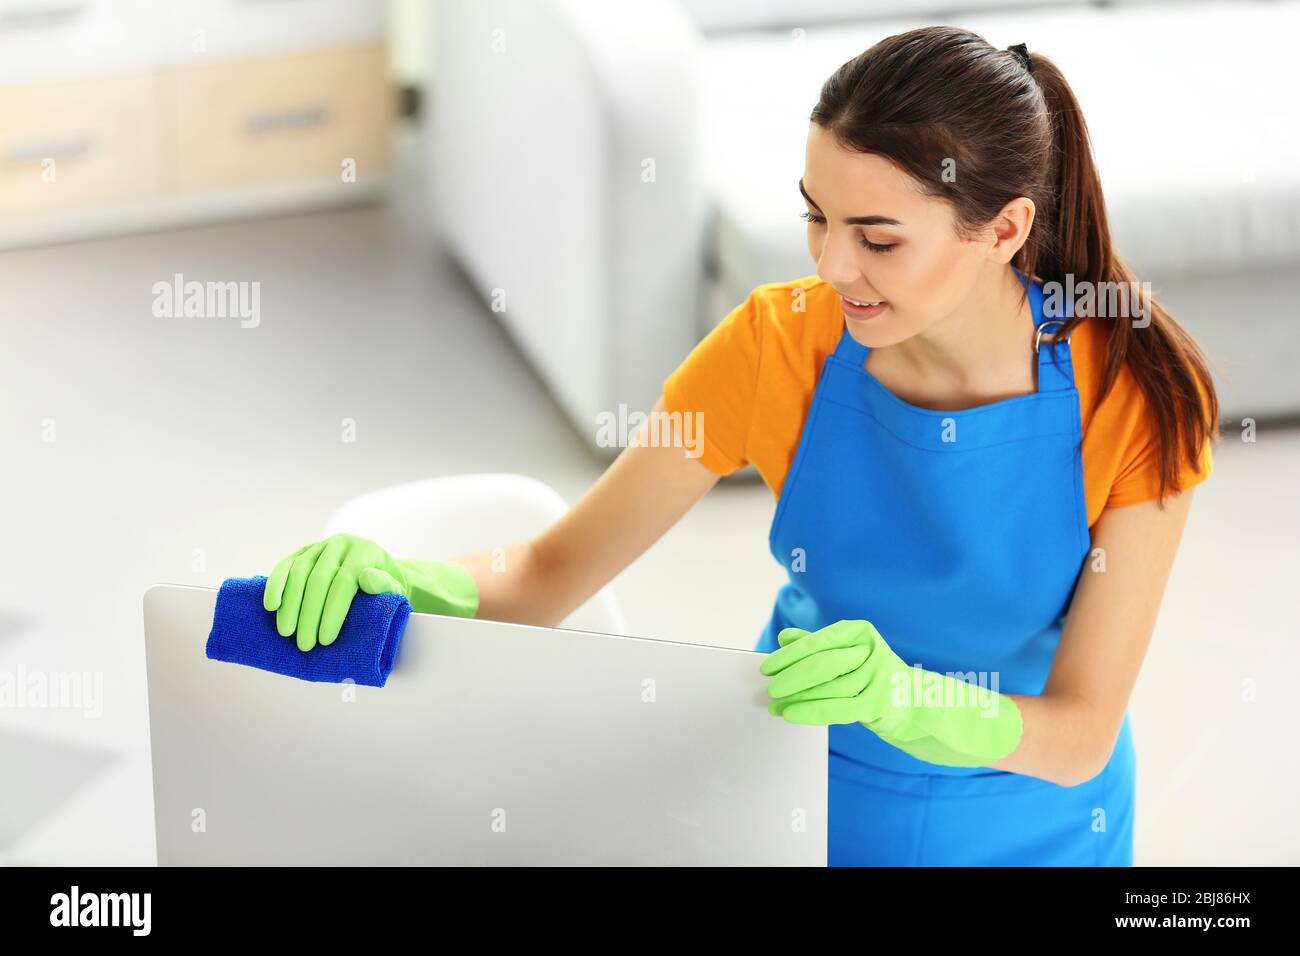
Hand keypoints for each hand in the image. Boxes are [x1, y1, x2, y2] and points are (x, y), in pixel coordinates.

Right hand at [262, 532, 478, 650]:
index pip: (344, 582)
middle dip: (309, 614)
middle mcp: (341, 544)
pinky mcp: (303, 551)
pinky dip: (275, 585)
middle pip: (318, 579)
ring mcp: (320, 545)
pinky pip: (285, 566)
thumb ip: (385, 585)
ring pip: (298, 572)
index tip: (325, 640)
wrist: (378, 571)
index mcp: (365, 551)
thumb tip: (366, 578)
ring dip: (289, 605)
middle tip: (304, 644)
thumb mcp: (395, 588)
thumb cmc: (386, 587)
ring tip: (286, 632)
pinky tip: (271, 606)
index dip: (333, 612)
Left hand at [759, 619, 1022, 767]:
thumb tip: (784, 638)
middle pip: (821, 663)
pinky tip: (791, 714)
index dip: (789, 655)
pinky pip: (837, 709)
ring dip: (796, 698)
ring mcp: (877, 677)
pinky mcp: (878, 704)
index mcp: (859, 632)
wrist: (915, 702)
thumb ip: (816, 644)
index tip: (768, 665)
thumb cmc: (872, 674)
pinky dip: (810, 711)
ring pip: (827, 687)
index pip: (818, 642)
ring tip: (775, 704)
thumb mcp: (846, 652)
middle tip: (769, 686)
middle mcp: (869, 650)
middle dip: (790, 676)